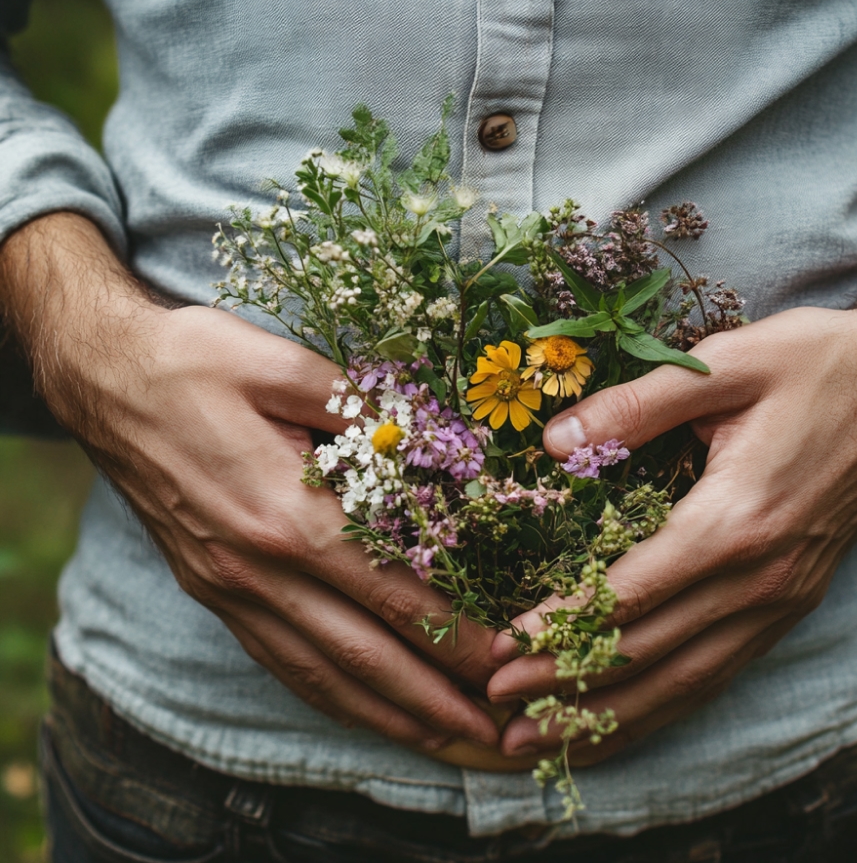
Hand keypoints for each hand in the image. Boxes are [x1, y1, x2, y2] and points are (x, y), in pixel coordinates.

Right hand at [0, 213, 500, 752]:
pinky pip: (276, 660)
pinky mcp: (213, 590)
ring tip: (442, 738)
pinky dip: (326, 694)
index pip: (390, 593)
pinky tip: (359, 708)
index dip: (453, 634)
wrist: (105, 382)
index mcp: (286, 514)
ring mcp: (229, 588)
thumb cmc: (195, 364)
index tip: (505, 658)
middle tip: (495, 728)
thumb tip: (423, 441)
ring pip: (318, 672)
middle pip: (362, 653)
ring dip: (386, 713)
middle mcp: (257, 569)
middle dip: (435, 697)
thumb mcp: (284, 364)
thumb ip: (361, 410)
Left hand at [487, 221, 856, 762]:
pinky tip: (627, 721)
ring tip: (545, 740)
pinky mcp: (791, 603)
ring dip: (612, 715)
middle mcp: (761, 578)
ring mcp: (781, 599)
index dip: (562, 628)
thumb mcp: (724, 365)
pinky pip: (721, 672)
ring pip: (686, 680)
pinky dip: (666, 705)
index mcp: (736, 520)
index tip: (503, 650)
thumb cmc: (814, 366)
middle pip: (650, 651)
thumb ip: (636, 406)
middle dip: (568, 683)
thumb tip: (553, 440)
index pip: (630, 595)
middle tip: (498, 705)